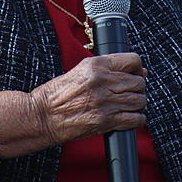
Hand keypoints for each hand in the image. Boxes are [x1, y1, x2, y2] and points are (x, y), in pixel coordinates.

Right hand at [30, 53, 146, 145]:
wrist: (42, 115)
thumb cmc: (58, 94)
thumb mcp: (80, 71)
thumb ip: (106, 69)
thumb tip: (138, 71)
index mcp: (96, 65)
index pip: (132, 60)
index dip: (138, 68)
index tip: (137, 73)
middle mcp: (103, 81)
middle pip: (138, 82)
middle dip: (138, 88)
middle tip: (132, 92)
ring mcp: (105, 101)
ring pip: (139, 100)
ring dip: (138, 104)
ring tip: (130, 106)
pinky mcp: (105, 121)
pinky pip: (134, 119)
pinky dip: (137, 119)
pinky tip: (130, 118)